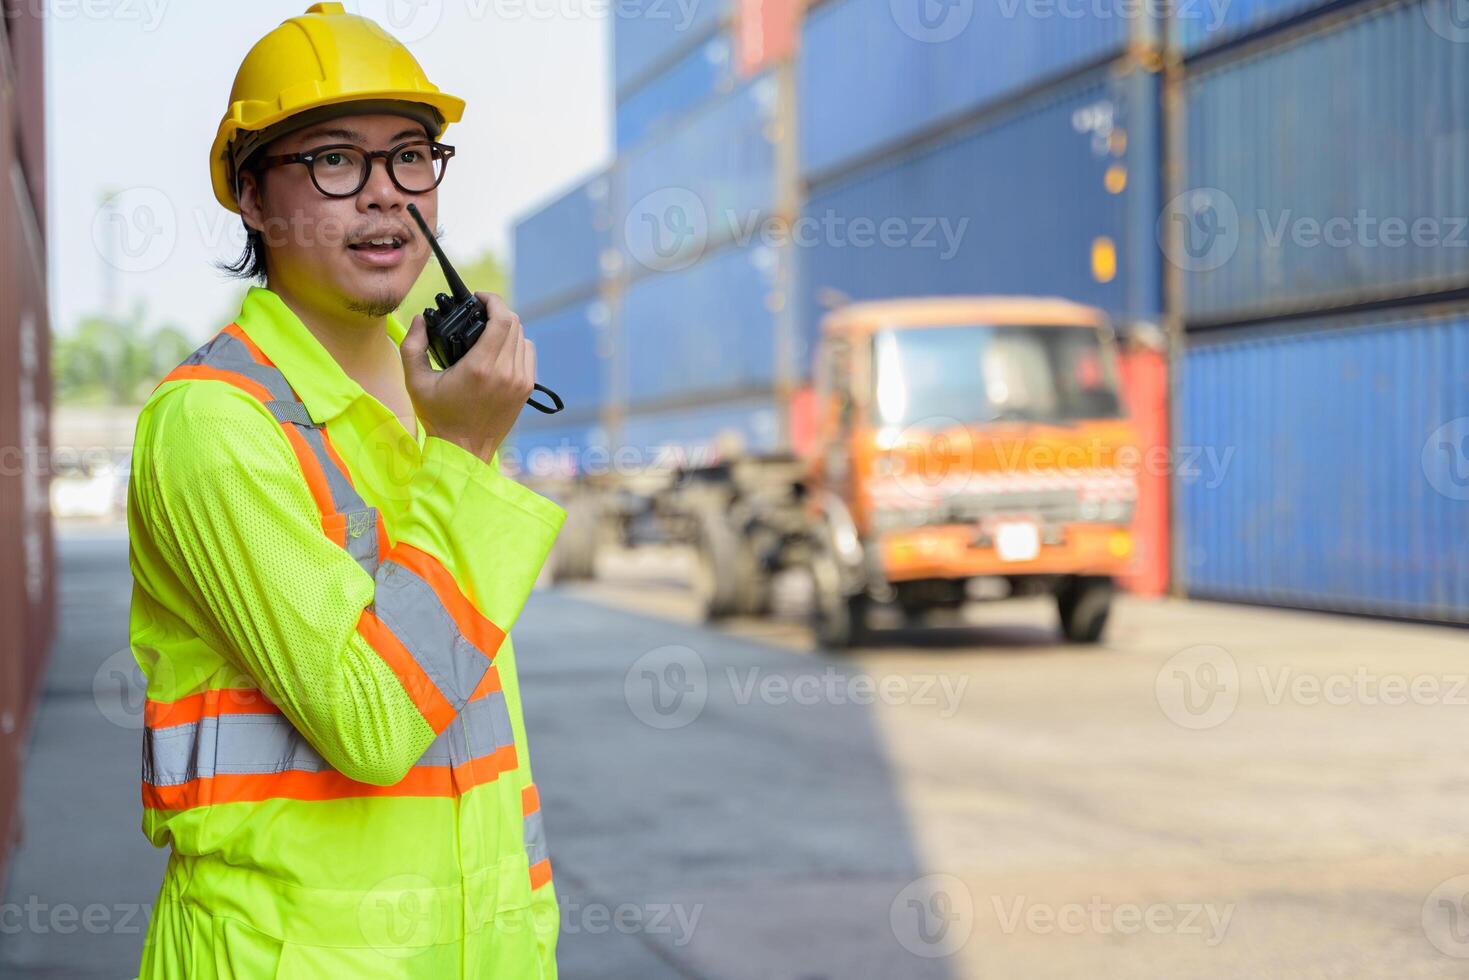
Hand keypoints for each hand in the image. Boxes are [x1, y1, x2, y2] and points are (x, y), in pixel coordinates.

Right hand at [400, 291, 534, 462]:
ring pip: (523, 338)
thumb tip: (421, 318)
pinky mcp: (525, 390)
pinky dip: (517, 345)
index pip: (502, 320)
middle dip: (497, 311)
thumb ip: (412, 345)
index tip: (479, 297)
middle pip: (515, 324)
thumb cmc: (438, 417)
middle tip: (479, 311)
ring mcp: (520, 382)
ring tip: (489, 330)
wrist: (463, 451)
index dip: (493, 301)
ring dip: (508, 328)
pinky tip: (500, 349)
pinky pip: (528, 355)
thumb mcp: (415, 382)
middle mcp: (506, 373)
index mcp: (480, 368)